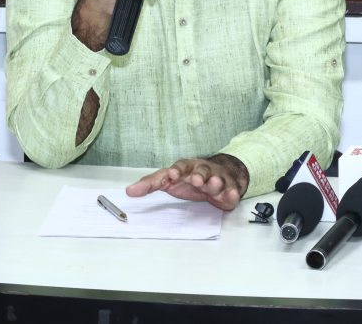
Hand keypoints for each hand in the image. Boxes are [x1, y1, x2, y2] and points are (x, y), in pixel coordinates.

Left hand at [125, 155, 248, 210]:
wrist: (218, 175)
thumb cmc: (189, 178)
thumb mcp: (170, 180)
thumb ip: (150, 184)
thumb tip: (129, 191)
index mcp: (186, 168)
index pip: (180, 166)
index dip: (176, 171)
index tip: (172, 175)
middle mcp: (203, 170)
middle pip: (202, 169)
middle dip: (199, 174)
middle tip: (197, 180)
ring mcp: (217, 178)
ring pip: (218, 179)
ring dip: (215, 182)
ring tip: (214, 184)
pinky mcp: (229, 189)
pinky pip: (231, 190)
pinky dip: (232, 193)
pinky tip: (232, 195)